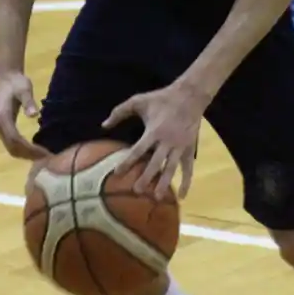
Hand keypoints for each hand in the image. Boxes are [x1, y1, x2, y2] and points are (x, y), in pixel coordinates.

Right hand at [0, 70, 47, 160]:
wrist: (6, 77)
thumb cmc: (17, 82)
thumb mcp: (25, 89)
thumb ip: (29, 102)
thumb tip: (35, 115)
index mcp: (2, 117)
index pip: (15, 139)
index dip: (29, 149)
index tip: (44, 153)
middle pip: (12, 147)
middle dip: (28, 155)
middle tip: (47, 158)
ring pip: (10, 148)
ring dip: (25, 155)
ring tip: (42, 156)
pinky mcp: (1, 127)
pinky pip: (10, 143)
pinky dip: (22, 150)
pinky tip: (34, 150)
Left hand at [104, 82, 206, 199]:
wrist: (190, 95)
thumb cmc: (161, 98)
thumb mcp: (139, 101)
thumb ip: (119, 112)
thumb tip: (103, 125)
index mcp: (154, 131)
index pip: (138, 149)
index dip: (127, 162)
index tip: (117, 174)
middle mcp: (167, 141)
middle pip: (155, 162)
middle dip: (146, 177)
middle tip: (136, 191)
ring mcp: (180, 146)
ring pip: (171, 168)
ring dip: (164, 183)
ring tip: (157, 198)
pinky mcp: (190, 149)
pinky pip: (188, 168)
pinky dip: (186, 182)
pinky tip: (181, 196)